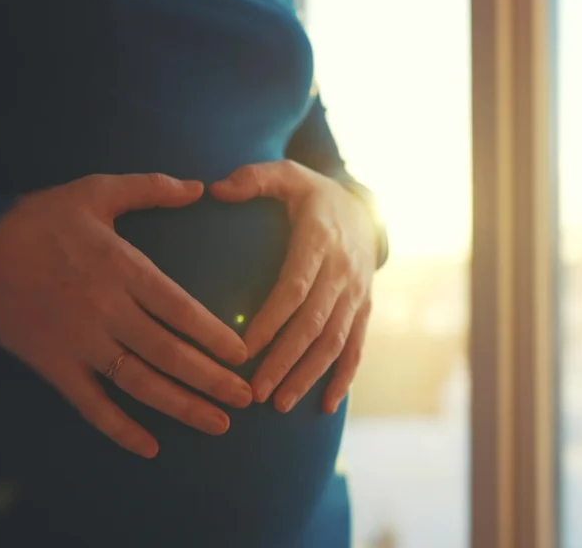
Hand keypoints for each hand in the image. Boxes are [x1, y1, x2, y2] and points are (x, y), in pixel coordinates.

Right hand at [0, 173, 250, 458]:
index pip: (180, 309)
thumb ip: (149, 189)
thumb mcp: (96, 191)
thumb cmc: (41, 218)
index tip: (244, 355)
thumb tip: (198, 187)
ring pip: (139, 382)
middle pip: (168, 352)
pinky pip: (90, 404)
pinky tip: (150, 447)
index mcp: (122, 268)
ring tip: (218, 424)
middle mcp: (106, 310)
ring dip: (180, 406)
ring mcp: (79, 341)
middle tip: (244, 397)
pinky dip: (119, 428)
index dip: (214, 335)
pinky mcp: (54, 364)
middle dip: (211, 379)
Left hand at [210, 160, 376, 413]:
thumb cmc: (312, 194)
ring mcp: (357, 294)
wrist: (365, 208)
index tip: (241, 349)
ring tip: (280, 404)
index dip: (270, 321)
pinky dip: (344, 378)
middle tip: (255, 392)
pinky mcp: (364, 310)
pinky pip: (356, 348)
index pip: (293, 287)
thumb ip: (253, 178)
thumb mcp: (287, 175)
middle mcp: (343, 271)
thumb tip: (215, 188)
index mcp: (320, 240)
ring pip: (335, 342)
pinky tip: (325, 406)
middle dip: (284, 360)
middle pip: (313, 324)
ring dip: (309, 375)